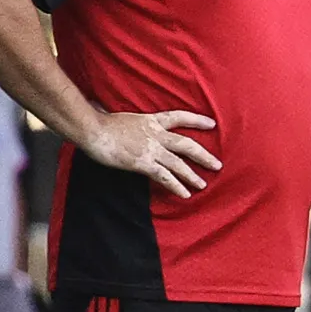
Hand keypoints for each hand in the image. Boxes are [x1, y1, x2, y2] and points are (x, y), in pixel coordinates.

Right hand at [83, 108, 220, 197]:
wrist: (93, 130)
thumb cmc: (101, 123)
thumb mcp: (124, 117)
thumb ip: (132, 122)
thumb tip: (125, 118)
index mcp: (151, 121)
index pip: (179, 117)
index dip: (196, 120)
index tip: (212, 124)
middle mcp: (156, 134)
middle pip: (186, 144)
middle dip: (203, 155)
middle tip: (217, 165)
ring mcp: (151, 149)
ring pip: (178, 163)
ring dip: (192, 175)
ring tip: (203, 185)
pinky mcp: (143, 163)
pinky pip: (164, 176)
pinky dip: (176, 186)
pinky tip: (184, 194)